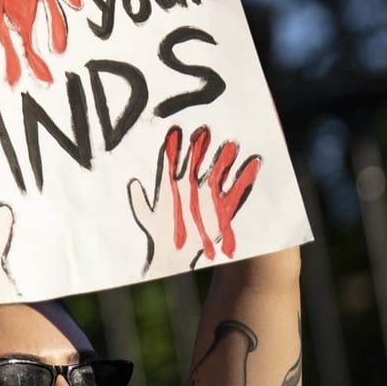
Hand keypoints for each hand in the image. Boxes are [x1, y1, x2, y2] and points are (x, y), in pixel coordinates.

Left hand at [126, 125, 261, 279]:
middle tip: (204, 130)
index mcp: (172, 186)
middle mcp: (191, 188)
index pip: (173, 163)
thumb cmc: (160, 235)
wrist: (176, 254)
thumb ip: (139, 201)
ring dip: (224, 160)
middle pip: (197, 163)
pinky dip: (244, 179)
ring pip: (217, 173)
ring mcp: (208, 196)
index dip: (174, 148)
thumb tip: (133, 183)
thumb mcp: (146, 217)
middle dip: (200, 148)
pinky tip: (253, 163)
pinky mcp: (223, 208)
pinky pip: (235, 191)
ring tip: (231, 145)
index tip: (176, 131)